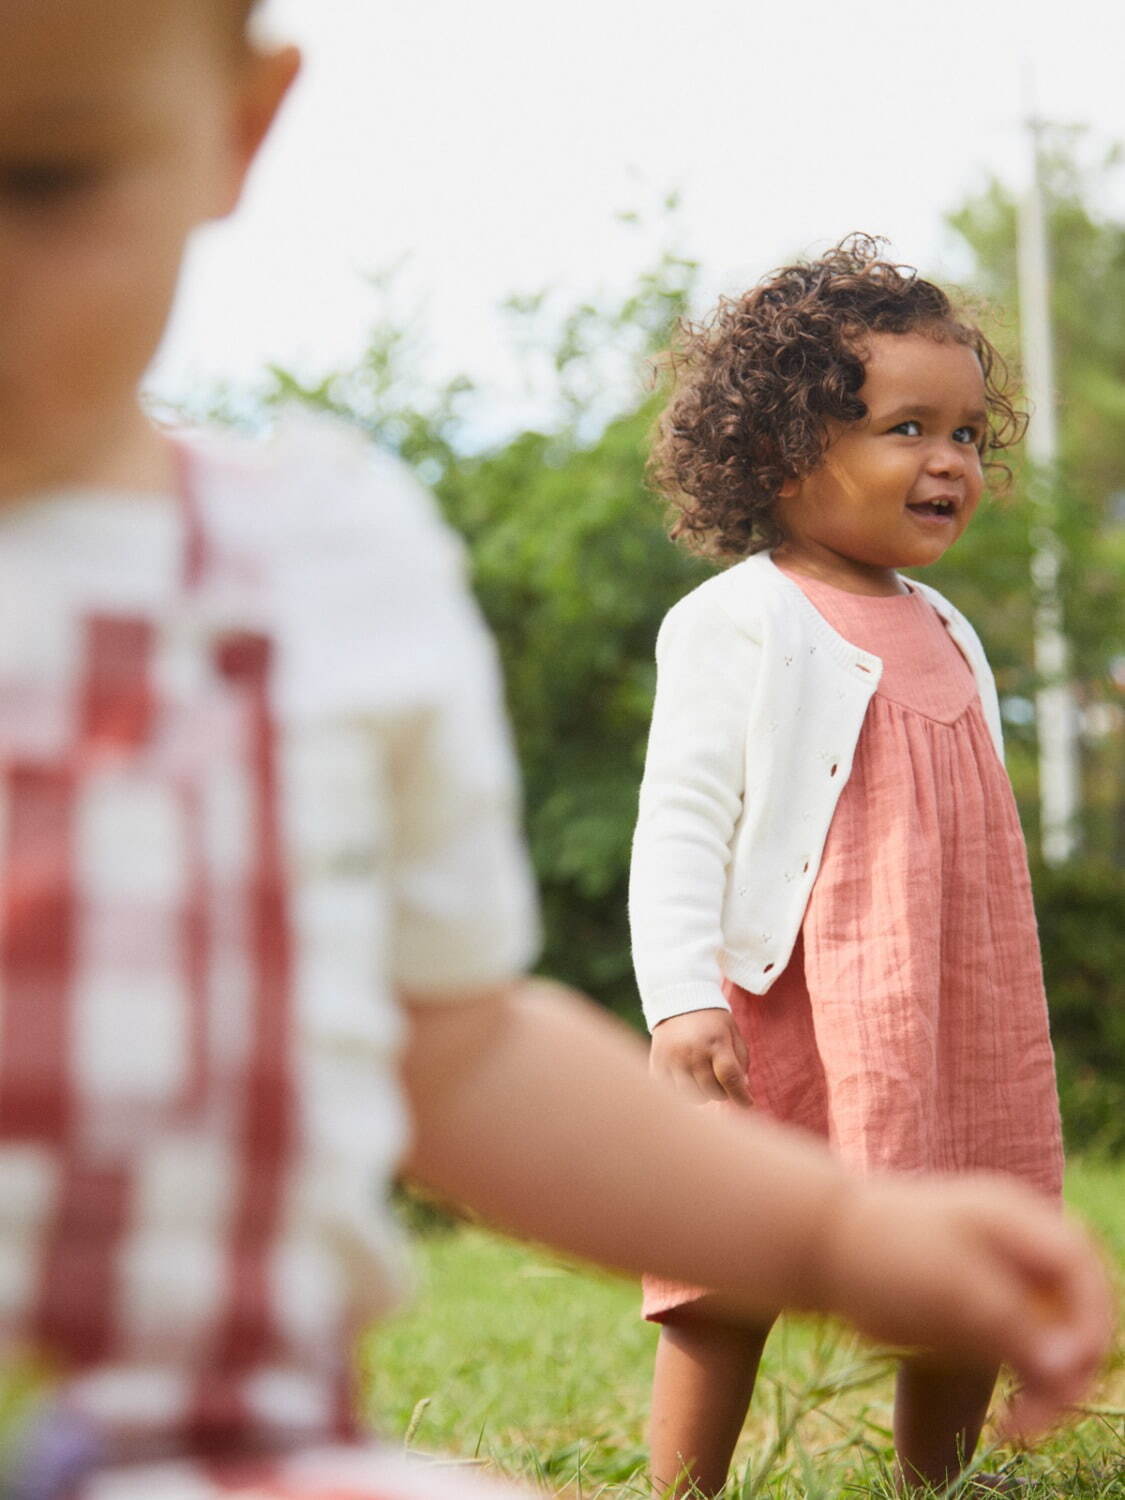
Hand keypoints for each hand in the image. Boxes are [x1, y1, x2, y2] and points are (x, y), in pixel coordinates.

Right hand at [650, 1008, 750, 1106]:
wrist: (679, 1001)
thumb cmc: (712, 1022)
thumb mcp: (733, 1034)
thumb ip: (741, 1061)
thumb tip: (743, 1089)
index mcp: (716, 1042)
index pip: (730, 1077)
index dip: (741, 1096)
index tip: (747, 1103)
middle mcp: (693, 1051)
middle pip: (711, 1091)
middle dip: (721, 1092)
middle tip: (720, 1082)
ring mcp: (672, 1058)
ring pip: (691, 1096)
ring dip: (701, 1093)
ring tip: (702, 1080)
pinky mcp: (657, 1062)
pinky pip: (670, 1090)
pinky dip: (680, 1089)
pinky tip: (685, 1077)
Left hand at [813, 1173, 1113, 1440]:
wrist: (823, 1246)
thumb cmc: (885, 1252)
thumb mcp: (953, 1286)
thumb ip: (1015, 1322)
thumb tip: (1071, 1363)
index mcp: (1015, 1219)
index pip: (1081, 1265)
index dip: (1092, 1317)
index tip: (1072, 1367)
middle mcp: (1019, 1250)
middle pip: (1077, 1311)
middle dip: (1074, 1364)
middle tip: (1040, 1415)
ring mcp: (1004, 1283)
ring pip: (1057, 1344)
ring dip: (1051, 1389)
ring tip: (1016, 1428)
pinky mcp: (984, 1315)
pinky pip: (1025, 1358)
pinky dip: (1026, 1391)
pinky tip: (1005, 1423)